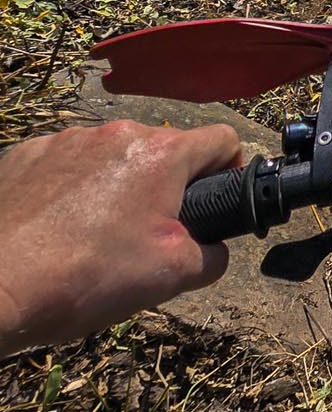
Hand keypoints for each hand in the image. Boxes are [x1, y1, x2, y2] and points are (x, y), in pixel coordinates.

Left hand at [0, 120, 242, 356]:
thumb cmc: (82, 277)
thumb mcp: (169, 277)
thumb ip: (211, 255)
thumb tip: (214, 249)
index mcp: (160, 154)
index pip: (222, 139)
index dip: (227, 172)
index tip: (210, 205)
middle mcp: (115, 133)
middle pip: (161, 151)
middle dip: (162, 189)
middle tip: (145, 239)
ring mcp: (64, 140)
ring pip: (110, 158)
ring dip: (114, 189)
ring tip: (91, 240)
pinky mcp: (24, 155)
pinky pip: (63, 166)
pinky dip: (68, 192)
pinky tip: (54, 231)